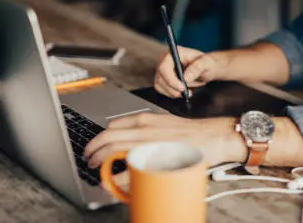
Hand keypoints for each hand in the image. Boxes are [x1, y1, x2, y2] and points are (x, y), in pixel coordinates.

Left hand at [82, 112, 245, 168]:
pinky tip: (116, 182)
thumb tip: (130, 143)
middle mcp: (145, 128)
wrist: (214, 135)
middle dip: (93, 150)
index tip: (94, 146)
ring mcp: (150, 142)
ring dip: (101, 161)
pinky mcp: (158, 157)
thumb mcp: (164, 124)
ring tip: (96, 169)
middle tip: (88, 159)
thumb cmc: (192, 133)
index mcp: (145, 119)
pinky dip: (120, 176)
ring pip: (115, 150)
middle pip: (108, 138)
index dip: (98, 138)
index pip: (112, 127)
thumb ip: (146, 131)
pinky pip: (132, 168)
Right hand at [154, 46, 226, 97]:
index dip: (171, 80)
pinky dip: (172, 93)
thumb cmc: (205, 63)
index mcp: (174, 52)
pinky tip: (182, 91)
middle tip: (188, 93)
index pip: (164, 67)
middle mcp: (165, 60)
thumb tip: (186, 78)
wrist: (205, 68)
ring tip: (188, 91)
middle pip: (160, 78)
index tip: (182, 88)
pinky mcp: (162, 78)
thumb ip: (197, 68)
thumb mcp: (206, 63)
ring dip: (174, 92)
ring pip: (160, 85)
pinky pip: (161, 89)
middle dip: (174, 89)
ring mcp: (162, 70)